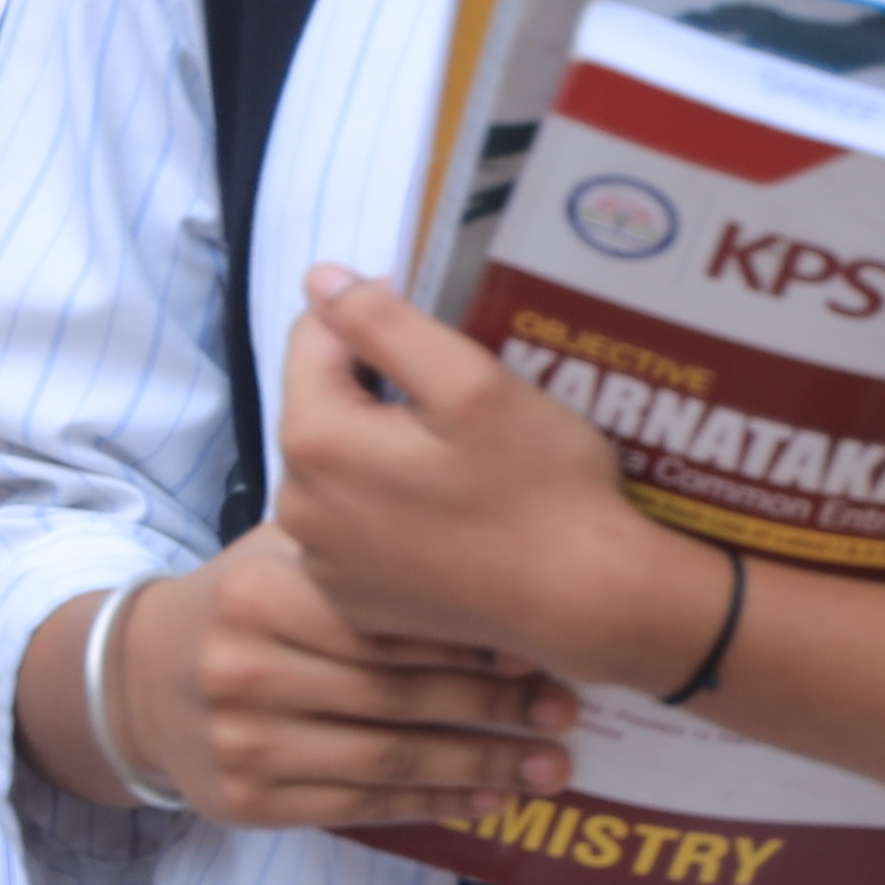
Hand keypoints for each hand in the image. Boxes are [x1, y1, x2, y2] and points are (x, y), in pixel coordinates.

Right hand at [107, 535, 583, 836]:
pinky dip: (433, 804)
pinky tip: (488, 798)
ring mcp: (244, 744)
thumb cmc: (248, 605)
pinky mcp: (248, 802)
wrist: (146, 679)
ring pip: (388, 759)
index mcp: (262, 595)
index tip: (538, 648)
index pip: (385, 624)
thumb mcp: (285, 554)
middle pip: (397, 695)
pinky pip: (361, 806)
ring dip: (479, 766)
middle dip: (493, 707)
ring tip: (549, 765)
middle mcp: (247, 671)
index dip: (468, 639)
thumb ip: (365, 547)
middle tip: (564, 710)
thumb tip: (497, 545)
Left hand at [274, 270, 721, 694]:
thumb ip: (385, 322)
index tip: (442, 336)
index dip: (374, 317)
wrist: (585, 605)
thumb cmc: (541, 489)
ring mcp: (325, 564)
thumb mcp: (472, 382)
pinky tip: (449, 512)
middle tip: (460, 402)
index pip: (313, 339)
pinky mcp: (355, 602)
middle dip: (376, 389)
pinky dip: (389, 509)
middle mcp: (299, 509)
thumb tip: (321, 280)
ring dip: (380, 449)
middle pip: (321, 408)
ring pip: (337, 469)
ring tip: (460, 459)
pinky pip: (355, 530)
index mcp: (318, 442)